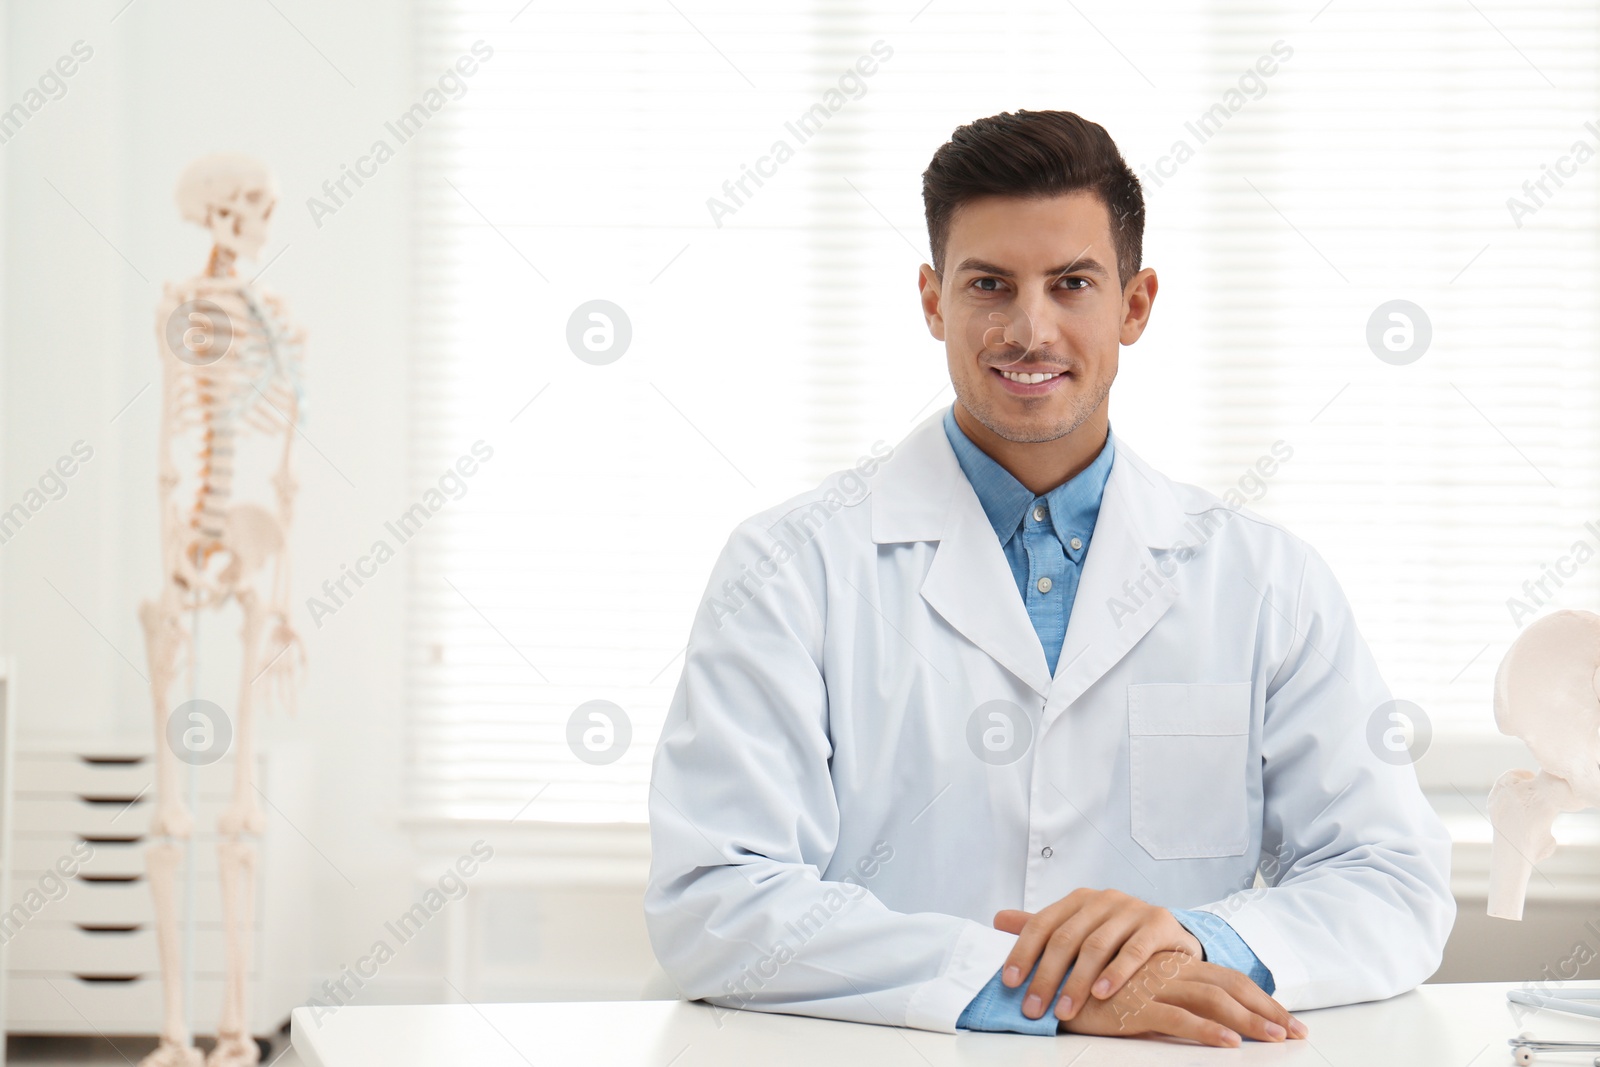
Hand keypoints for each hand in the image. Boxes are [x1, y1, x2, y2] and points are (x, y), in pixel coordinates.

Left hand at [994, 888, 1202, 1019]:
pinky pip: (1134, 950)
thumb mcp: (1081, 928)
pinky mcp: (1158, 923)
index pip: (1042, 924)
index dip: (1023, 952)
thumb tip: (998, 921)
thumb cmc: (1119, 935)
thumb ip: (1045, 928)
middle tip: (1034, 1008)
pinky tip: (1102, 994)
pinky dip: (1115, 973)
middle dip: (1046, 976)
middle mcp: (1103, 899)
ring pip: (1096, 946)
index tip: (1010, 982)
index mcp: (1078, 900)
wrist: (1171, 934)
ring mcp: (1131, 909)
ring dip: (1077, 982)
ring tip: (1064, 1010)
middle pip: (1066, 938)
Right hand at [1060, 950, 1305, 1046]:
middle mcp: (1167, 971)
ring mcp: (1152, 988)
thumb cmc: (1087, 987)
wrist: (1046, 983)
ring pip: (1211, 1001)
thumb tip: (1195, 1017)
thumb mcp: (1131, 990)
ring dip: (1248, 1022)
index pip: (1224, 978)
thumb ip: (1161, 999)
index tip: (1288, 1019)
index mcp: (1169, 964)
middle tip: (1299, 1033)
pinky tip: (1229, 1046)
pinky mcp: (1133, 1007)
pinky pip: (1178, 1019)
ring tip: (1276, 1040)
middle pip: (1228, 987)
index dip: (1258, 996)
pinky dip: (1207, 1033)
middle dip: (1267, 1011)